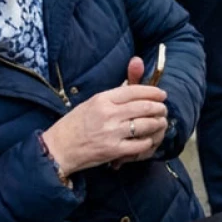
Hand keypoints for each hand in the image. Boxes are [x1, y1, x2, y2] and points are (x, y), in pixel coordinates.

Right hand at [43, 57, 168, 174]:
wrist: (59, 148)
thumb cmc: (75, 124)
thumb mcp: (92, 102)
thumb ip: (116, 93)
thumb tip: (136, 71)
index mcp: (103, 99)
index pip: (135, 91)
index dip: (153, 92)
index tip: (162, 95)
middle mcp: (109, 114)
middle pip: (145, 107)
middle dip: (159, 108)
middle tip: (163, 110)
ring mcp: (112, 133)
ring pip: (147, 125)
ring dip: (159, 124)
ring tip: (161, 123)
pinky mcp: (114, 150)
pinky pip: (141, 145)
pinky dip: (149, 142)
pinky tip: (150, 140)